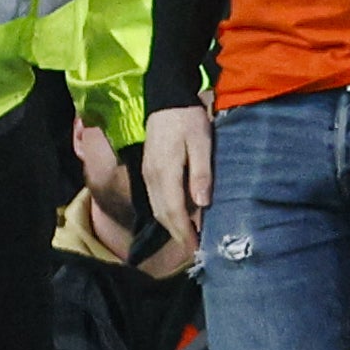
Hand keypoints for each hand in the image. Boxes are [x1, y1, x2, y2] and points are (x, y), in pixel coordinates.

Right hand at [143, 104, 214, 253]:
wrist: (166, 99)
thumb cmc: (188, 119)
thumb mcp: (202, 142)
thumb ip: (201, 172)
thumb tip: (202, 203)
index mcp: (165, 172)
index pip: (173, 211)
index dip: (184, 233)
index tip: (195, 249)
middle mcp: (152, 177)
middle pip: (162, 214)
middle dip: (177, 235)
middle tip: (194, 250)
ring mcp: (147, 175)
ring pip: (157, 209)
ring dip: (171, 226)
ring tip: (188, 238)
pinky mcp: (148, 171)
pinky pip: (155, 200)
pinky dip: (167, 214)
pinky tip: (180, 217)